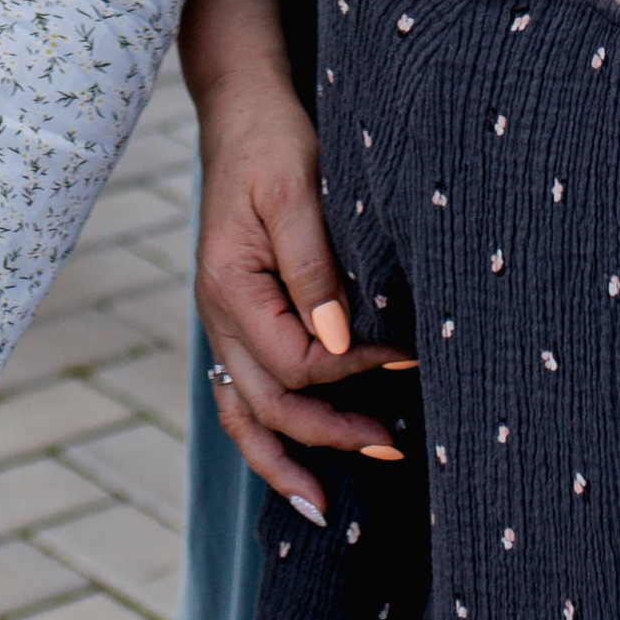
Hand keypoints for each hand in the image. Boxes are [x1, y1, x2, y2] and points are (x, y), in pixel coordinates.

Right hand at [194, 72, 415, 525]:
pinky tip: (297, 461)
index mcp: (229, 286)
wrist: (243, 113)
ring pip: (242, 414)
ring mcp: (220, 321)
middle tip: (393, 448)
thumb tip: (340, 340)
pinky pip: (240, 394)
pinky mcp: (236, 318)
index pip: (294, 360)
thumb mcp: (298, 189)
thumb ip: (315, 266)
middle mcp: (216, 314)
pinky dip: (265, 435)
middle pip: (269, 403)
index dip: (350, 370)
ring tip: (327, 507)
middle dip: (328, 434)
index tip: (403, 355)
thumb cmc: (275, 142)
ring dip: (285, 460)